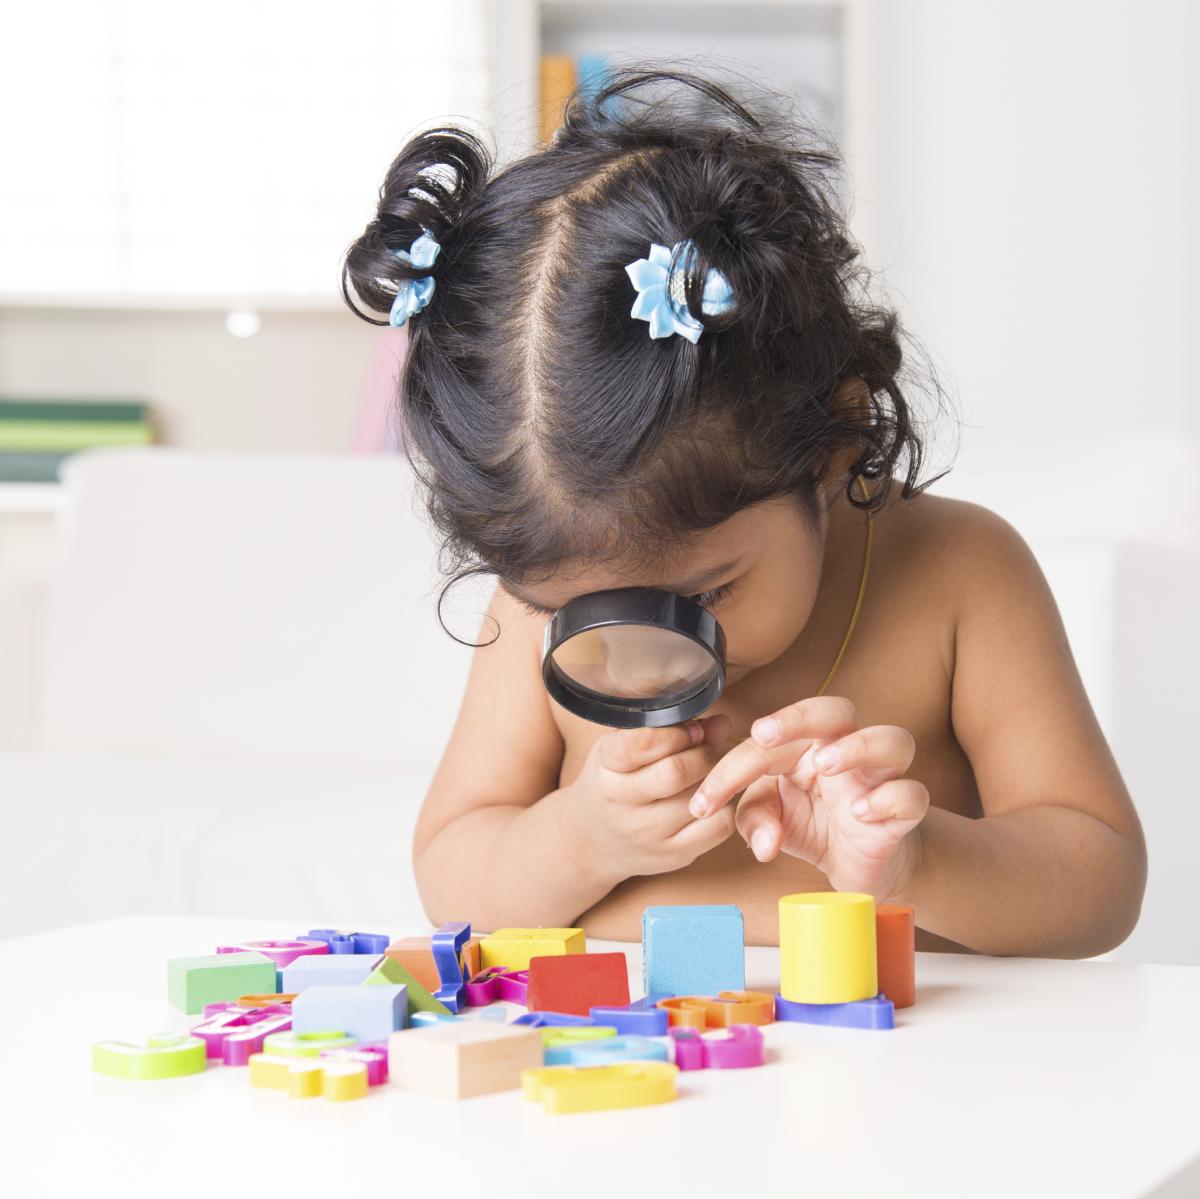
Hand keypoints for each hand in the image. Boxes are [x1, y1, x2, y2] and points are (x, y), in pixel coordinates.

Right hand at [563, 716, 735, 884]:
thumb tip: (721, 724)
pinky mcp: (673, 855)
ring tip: (709, 773)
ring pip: (701, 798)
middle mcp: (620, 803)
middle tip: (706, 749)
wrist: (592, 841)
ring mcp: (647, 834)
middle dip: (702, 753)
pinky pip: (718, 827)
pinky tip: (713, 799)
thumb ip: (667, 731)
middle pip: (676, 772)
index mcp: (605, 767)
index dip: (676, 733)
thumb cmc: (613, 782)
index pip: (640, 744)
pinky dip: (725, 807)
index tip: (692, 730)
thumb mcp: (624, 748)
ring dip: (716, 779)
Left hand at [689, 697, 927, 899]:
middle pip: (836, 709)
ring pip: (891, 738)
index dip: (729, 770)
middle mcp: (846, 749)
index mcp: (805, 745)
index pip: (769, 740)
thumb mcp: (771, 821)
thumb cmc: (813, 824)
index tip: (702, 805)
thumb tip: (765, 845)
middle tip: (765, 734)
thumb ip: (756, 821)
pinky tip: (861, 813)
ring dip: (857, 746)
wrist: (861, 864)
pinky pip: (912, 794)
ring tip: (825, 764)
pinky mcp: (906, 811)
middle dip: (799, 716)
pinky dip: (889, 799)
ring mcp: (881, 777)